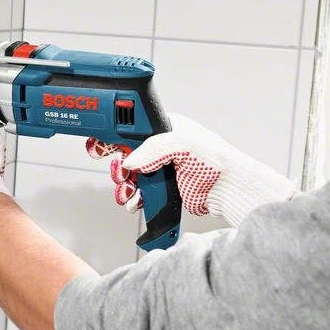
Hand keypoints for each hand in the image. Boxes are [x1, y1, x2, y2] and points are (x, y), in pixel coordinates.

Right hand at [87, 113, 297, 227]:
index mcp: (164, 127)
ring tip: (127, 191)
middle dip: (117, 166)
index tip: (99, 145)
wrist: (230, 189)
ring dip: (123, 186)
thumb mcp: (182, 143)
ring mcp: (161, 168)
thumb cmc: (216, 160)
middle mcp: (160, 147)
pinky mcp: (163, 188)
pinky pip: (140, 193)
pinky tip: (135, 202)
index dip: (112, 136)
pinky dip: (133, 199)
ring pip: (130, 176)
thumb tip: (129, 161)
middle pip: (125, 154)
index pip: (129, 127)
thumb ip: (154, 149)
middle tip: (119, 173)